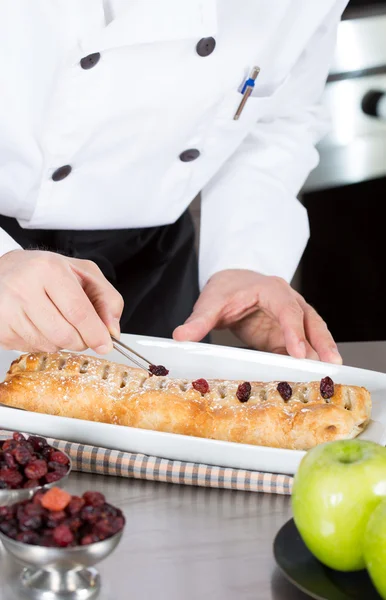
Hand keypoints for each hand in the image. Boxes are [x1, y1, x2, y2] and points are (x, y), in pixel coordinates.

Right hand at [0, 250, 123, 353]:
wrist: (5, 271)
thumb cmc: (45, 272)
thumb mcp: (83, 273)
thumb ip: (106, 298)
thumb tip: (112, 330)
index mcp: (49, 269)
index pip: (79, 311)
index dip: (95, 333)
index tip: (105, 344)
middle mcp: (25, 287)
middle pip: (65, 334)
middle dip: (81, 341)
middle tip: (83, 333)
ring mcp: (8, 309)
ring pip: (49, 345)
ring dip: (62, 343)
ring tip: (56, 321)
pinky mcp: (1, 327)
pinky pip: (32, 349)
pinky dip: (43, 344)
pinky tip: (39, 325)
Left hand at [173, 269, 341, 363]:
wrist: (232, 284)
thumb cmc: (226, 290)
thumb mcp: (211, 303)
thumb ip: (199, 321)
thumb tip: (181, 337)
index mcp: (272, 290)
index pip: (287, 310)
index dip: (294, 331)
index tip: (298, 352)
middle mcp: (288, 302)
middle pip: (310, 321)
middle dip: (321, 342)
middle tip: (331, 363)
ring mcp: (290, 319)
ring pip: (312, 333)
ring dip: (322, 351)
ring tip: (331, 373)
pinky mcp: (286, 335)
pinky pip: (300, 348)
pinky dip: (307, 361)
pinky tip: (312, 378)